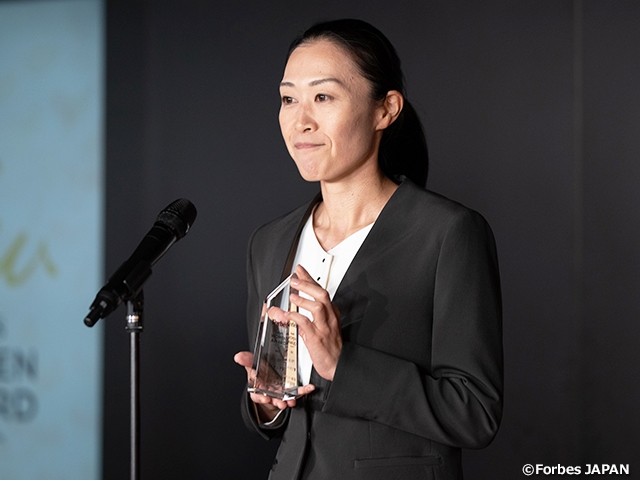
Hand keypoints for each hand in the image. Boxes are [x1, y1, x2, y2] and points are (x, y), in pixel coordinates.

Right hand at [234, 351, 314, 421]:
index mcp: (259, 387)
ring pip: (285, 398)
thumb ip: (246, 360)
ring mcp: (281, 392)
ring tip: (293, 401)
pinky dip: (304, 391)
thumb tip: (238, 356)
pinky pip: (298, 392)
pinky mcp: (290, 390)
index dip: (261, 398)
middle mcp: (270, 392)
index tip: (265, 399)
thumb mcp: (252, 364)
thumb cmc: (260, 371)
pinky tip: (309, 388)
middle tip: (282, 403)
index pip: (258, 395)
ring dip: (289, 400)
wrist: (268, 376)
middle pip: (273, 399)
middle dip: (277, 402)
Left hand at [270, 264, 342, 380]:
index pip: (320, 292)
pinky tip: (288, 314)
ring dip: (303, 299)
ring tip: (292, 294)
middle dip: (308, 284)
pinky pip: (306, 323)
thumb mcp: (319, 330)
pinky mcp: (317, 338)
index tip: (300, 271)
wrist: (337, 366)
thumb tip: (290, 311)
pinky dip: (296, 316)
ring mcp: (324, 327)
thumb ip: (304, 319)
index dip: (310, 279)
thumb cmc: (330, 349)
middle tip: (295, 278)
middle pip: (322, 294)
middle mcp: (329, 318)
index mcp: (330, 314)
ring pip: (317, 306)